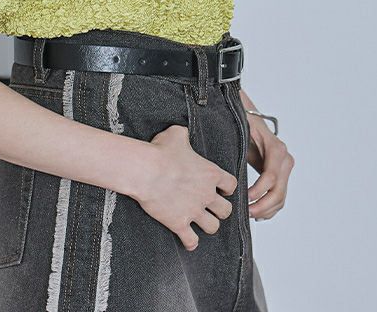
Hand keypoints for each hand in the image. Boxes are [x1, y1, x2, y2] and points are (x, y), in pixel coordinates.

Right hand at [133, 124, 237, 250]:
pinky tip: (188, 239)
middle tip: (211, 207)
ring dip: (208, 225)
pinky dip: (191, 242)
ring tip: (201, 222)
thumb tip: (183, 133)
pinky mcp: (179, 224)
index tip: (220, 188)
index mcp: (210, 174)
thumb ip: (184, 135)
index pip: (231, 185)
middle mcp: (206, 194)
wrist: (145, 170)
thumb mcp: (176, 134)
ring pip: (213, 227)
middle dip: (220, 210)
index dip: (226, 188)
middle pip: (226, 211)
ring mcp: (194, 211)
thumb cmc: (160, 151)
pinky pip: (192, 241)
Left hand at [244, 112, 294, 220]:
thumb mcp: (242, 131)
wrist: (252, 120)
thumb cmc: (245, 124)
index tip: (244, 199)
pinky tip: (258, 213)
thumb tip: (231, 168)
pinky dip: (270, 208)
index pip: (270, 177)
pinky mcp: (283, 175)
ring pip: (281, 197)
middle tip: (246, 213)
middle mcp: (285, 159)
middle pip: (279, 191)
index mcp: (276, 149)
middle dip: (262, 205)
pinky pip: (280, 196)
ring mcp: (286, 168)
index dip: (258, 191)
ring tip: (249, 214)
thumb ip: (240, 146)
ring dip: (266, 209)